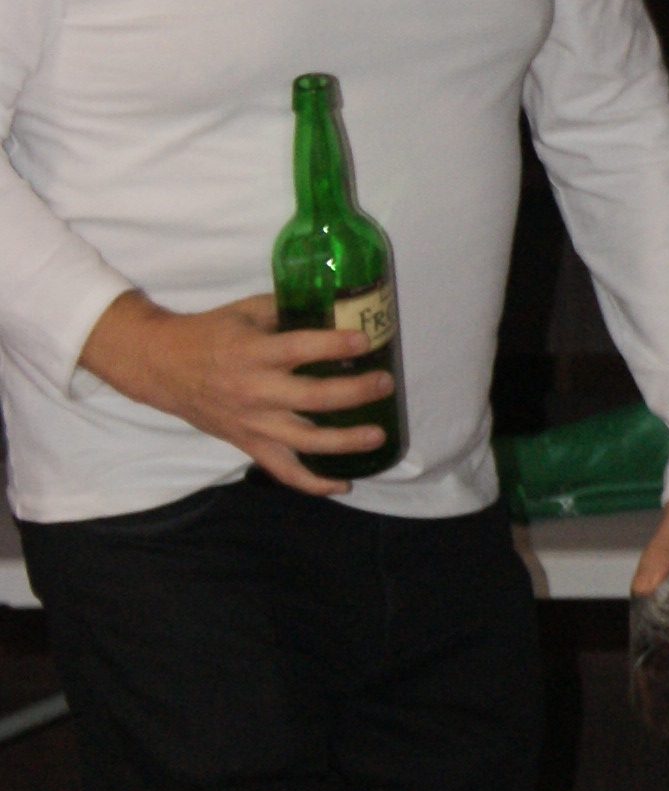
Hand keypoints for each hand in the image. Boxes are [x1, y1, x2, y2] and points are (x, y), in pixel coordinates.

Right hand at [77, 289, 393, 497]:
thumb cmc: (210, 333)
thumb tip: (334, 306)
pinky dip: (314, 483)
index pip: (299, 349)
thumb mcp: (245, 311)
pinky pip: (283, 471)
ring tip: (378, 435)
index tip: (365, 340)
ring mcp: (252, 423)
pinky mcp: (248, 444)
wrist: (162, 367)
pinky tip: (343, 483)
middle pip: (311, 398)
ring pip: (304, 442)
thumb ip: (286, 310)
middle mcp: (254, 390)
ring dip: (345, 442)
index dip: (334, 344)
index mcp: (253, 352)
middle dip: (354, 392)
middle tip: (384, 384)